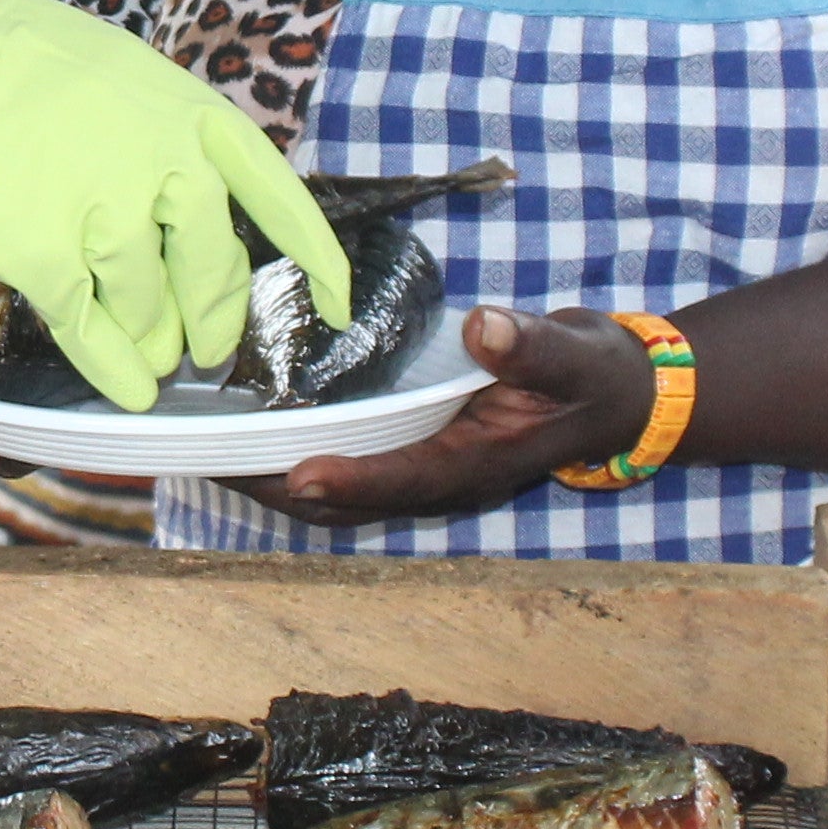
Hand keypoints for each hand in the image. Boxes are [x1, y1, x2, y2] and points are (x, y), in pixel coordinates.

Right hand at [0, 0, 343, 407]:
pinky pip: (92, 326)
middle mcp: (161, 153)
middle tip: (207, 350)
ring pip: (153, 302)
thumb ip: (154, 131)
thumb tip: (188, 201)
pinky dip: (110, 366)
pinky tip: (124, 394)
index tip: (338, 305)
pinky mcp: (42, 243)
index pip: (274, 191)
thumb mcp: (105, 70)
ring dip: (157, 342)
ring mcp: (104, 200)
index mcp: (185, 105)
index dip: (315, 257)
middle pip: (213, 264)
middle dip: (215, 318)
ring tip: (154, 363)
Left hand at [212, 304, 666, 527]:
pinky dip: (298, 453)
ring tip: (211, 447)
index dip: (349, 479)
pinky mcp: (415, 449)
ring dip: (277, 475)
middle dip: (281, 485)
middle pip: (349, 501)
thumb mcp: (576, 352)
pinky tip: (257, 427)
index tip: (294, 470)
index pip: (405, 477)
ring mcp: (425, 469)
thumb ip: (530, 345)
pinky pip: (345, 465)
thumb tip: (483, 327)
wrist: (615, 393)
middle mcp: (443, 478)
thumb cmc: (594, 374)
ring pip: (338, 491)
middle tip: (211, 458)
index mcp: (479, 462)